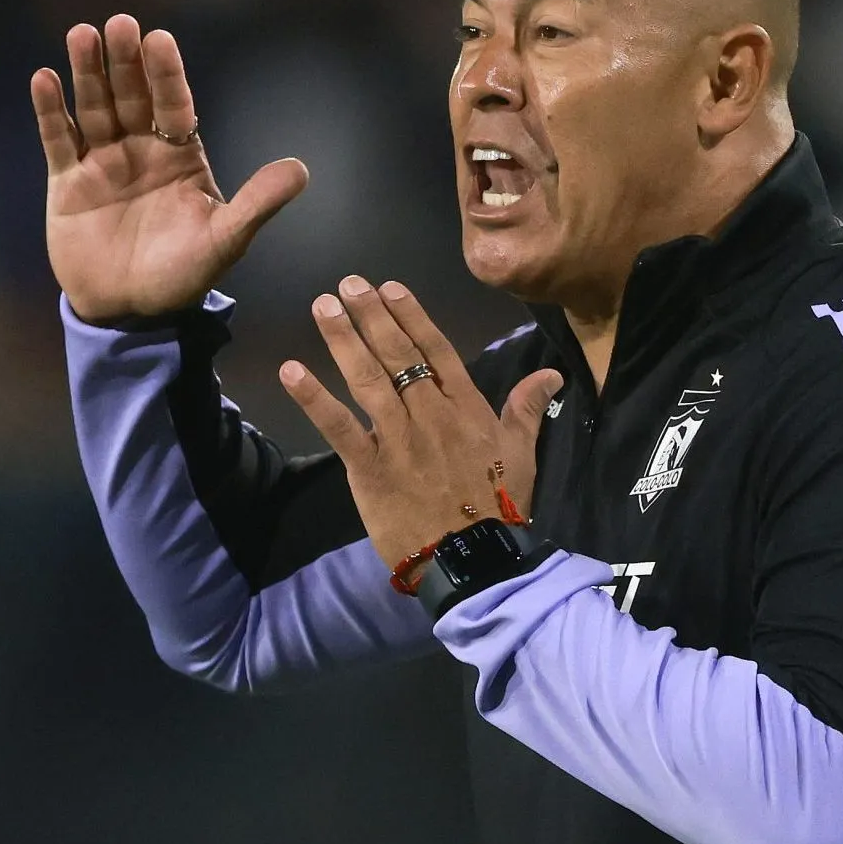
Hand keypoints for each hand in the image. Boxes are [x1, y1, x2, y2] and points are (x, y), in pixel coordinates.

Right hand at [32, 15, 308, 324]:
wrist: (131, 312)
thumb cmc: (183, 275)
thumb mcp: (225, 240)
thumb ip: (257, 204)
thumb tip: (301, 170)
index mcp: (180, 156)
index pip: (174, 106)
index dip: (166, 74)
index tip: (160, 39)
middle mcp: (141, 150)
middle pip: (132, 97)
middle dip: (126, 62)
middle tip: (121, 23)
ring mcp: (102, 163)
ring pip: (94, 108)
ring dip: (88, 73)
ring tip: (82, 34)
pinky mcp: (67, 183)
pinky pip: (59, 140)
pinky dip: (51, 111)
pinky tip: (44, 79)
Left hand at [278, 276, 563, 576]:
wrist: (475, 559)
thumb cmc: (498, 507)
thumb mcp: (522, 453)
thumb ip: (527, 408)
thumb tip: (552, 374)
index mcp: (466, 408)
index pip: (436, 349)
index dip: (410, 315)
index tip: (388, 287)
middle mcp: (430, 413)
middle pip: (397, 354)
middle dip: (371, 316)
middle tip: (347, 284)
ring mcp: (399, 438)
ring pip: (368, 379)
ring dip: (342, 339)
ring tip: (322, 306)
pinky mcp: (370, 467)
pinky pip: (338, 427)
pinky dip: (313, 398)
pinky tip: (290, 371)